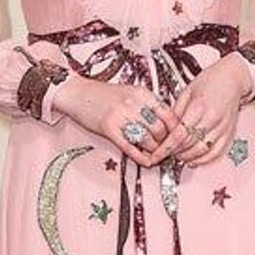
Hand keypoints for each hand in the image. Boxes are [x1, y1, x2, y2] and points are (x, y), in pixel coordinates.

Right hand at [52, 73, 185, 166]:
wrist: (76, 93)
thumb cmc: (103, 95)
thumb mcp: (130, 93)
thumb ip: (148, 106)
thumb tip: (167, 124)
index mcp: (143, 93)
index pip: (169, 115)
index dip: (176, 130)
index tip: (177, 139)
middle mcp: (134, 103)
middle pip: (160, 130)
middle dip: (166, 144)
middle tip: (167, 152)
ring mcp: (121, 116)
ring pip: (148, 140)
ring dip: (154, 152)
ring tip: (157, 157)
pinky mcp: (109, 128)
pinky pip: (130, 147)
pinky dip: (141, 157)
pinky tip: (146, 162)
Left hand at [139, 55, 246, 166]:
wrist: (233, 78)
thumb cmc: (210, 81)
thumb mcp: (186, 92)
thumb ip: (175, 112)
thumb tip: (164, 130)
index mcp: (199, 107)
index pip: (178, 135)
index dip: (165, 148)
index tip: (156, 154)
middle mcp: (212, 119)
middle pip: (188, 144)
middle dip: (173, 153)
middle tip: (163, 154)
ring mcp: (222, 128)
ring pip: (201, 151)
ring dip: (186, 157)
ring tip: (176, 155)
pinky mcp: (229, 133)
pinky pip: (215, 152)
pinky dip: (202, 160)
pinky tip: (192, 160)